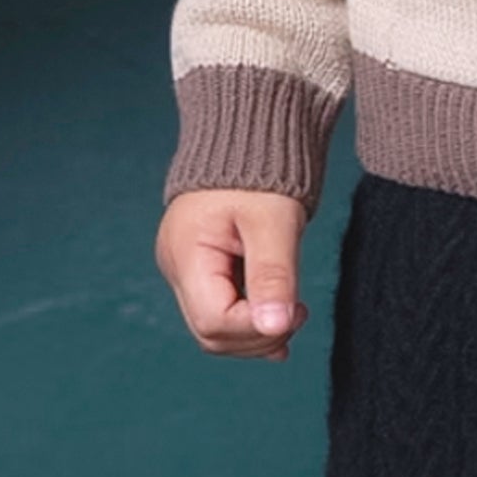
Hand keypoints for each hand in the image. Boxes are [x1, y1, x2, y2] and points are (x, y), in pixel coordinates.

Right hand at [156, 188, 311, 360]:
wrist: (246, 141)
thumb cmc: (258, 173)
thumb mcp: (273, 223)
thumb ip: (273, 276)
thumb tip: (275, 327)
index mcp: (187, 254)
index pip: (214, 322)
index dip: (257, 329)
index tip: (297, 310)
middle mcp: (177, 269)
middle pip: (211, 334)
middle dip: (259, 336)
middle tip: (298, 312)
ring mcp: (186, 273)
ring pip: (217, 332)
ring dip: (258, 333)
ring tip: (292, 310)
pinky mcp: (201, 273)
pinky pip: (223, 315)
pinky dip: (253, 324)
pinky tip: (280, 321)